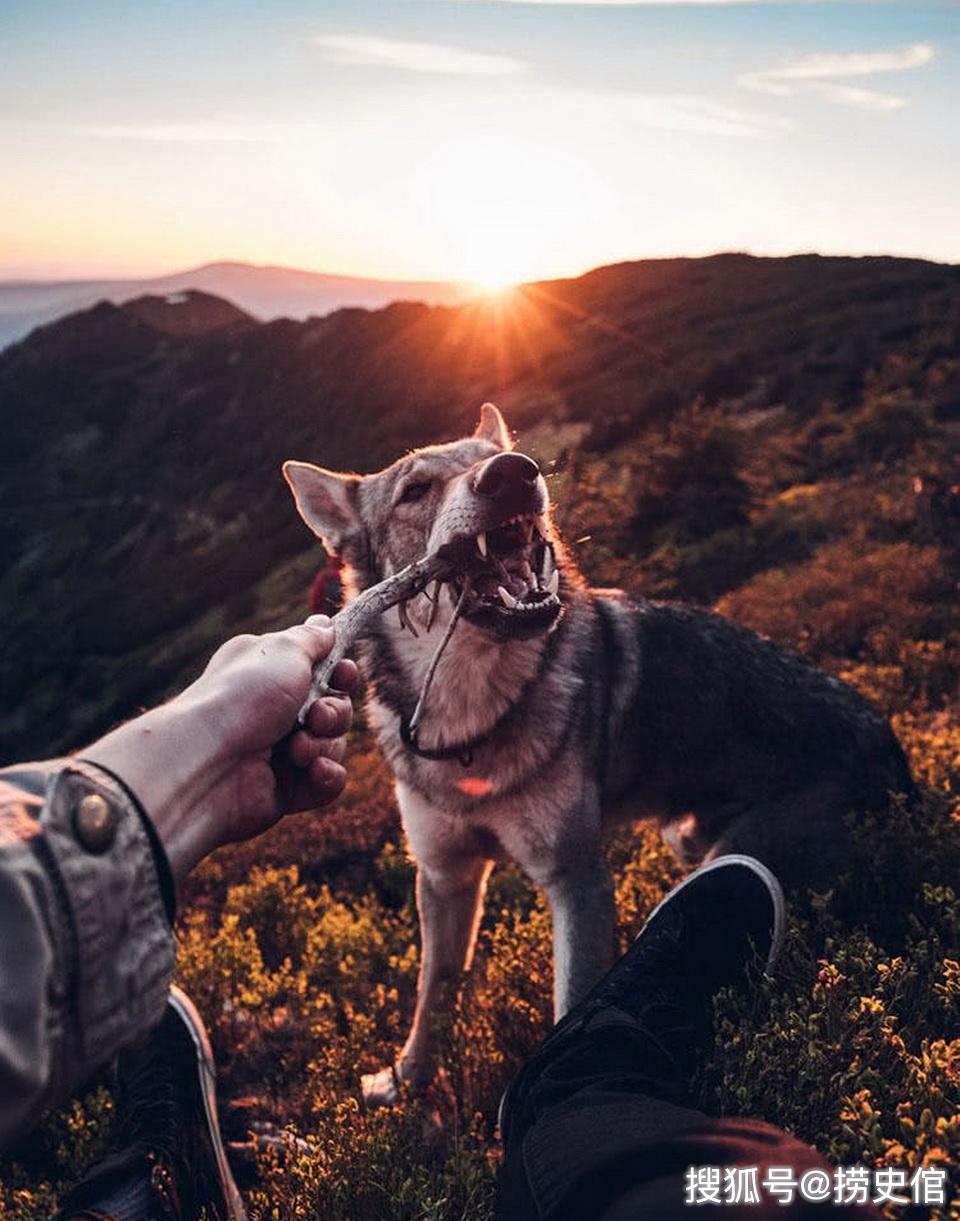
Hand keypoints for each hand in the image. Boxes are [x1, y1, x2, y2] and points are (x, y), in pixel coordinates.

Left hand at [83, 617, 359, 881]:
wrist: (206, 763)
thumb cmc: (242, 697)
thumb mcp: (283, 651)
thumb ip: (311, 638)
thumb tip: (326, 624)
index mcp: (269, 675)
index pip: (321, 672)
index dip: (341, 673)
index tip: (343, 672)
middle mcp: (274, 711)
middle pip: (334, 709)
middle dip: (334, 712)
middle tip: (315, 715)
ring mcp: (279, 752)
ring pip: (333, 745)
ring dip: (323, 744)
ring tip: (296, 749)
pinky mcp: (285, 789)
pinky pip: (326, 782)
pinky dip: (325, 776)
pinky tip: (312, 771)